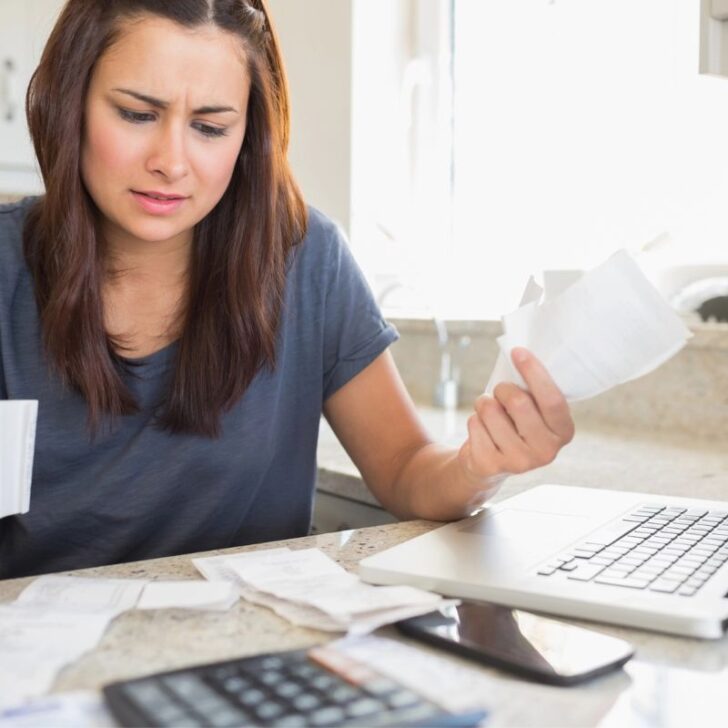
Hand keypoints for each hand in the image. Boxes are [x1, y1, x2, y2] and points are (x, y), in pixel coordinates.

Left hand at [458, 348, 573, 486]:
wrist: (490, 463)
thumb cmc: (515, 423)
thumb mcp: (533, 409)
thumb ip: (534, 390)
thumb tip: (519, 355)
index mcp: (563, 432)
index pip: (553, 399)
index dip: (535, 373)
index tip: (518, 351)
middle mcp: (546, 451)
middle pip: (519, 402)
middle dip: (503, 388)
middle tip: (501, 390)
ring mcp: (519, 462)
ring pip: (491, 410)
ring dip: (484, 402)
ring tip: (489, 411)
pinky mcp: (491, 465)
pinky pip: (474, 424)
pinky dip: (474, 419)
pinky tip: (482, 430)